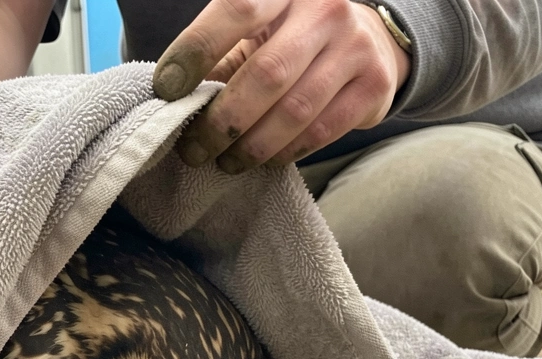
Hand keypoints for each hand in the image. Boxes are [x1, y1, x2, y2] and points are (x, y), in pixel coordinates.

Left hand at [152, 0, 410, 171]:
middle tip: (194, 148)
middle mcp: (325, 9)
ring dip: (251, 146)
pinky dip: (285, 152)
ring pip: (294, 110)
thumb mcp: (256, 33)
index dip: (195, 50)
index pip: (236, 9)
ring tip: (225, 161)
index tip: (166, 89)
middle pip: (266, 73)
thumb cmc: (291, 38)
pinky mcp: (375, 85)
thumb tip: (174, 103)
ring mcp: (356, 46)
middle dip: (222, 121)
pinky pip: (320, 132)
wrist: (368, 39)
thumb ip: (221, 57)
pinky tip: (264, 159)